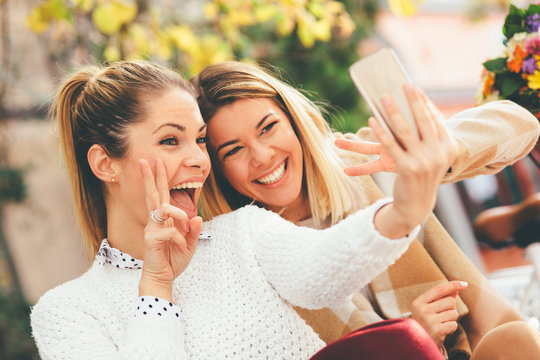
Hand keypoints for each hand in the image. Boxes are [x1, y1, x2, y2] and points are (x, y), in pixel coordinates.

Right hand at [138, 158, 201, 301]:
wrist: (163, 278)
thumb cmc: (173, 260)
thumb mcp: (189, 245)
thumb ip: (194, 231)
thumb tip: (197, 216)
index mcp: (165, 220)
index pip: (161, 195)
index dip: (159, 179)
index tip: (155, 163)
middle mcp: (156, 221)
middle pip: (152, 194)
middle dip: (150, 177)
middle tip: (145, 160)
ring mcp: (152, 229)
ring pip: (165, 207)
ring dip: (180, 214)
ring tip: (186, 228)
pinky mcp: (151, 238)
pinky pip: (170, 231)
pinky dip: (180, 239)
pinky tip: (180, 248)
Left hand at [334, 86, 446, 176]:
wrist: (418, 204)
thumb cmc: (424, 174)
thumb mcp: (434, 154)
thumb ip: (431, 134)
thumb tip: (425, 106)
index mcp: (447, 147)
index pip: (435, 119)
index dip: (423, 102)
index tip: (412, 87)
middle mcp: (438, 154)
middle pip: (422, 121)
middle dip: (412, 102)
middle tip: (401, 85)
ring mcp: (423, 162)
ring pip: (405, 131)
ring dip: (393, 112)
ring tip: (384, 98)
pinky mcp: (406, 169)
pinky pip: (391, 146)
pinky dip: (381, 132)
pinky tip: (372, 121)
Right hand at [411, 281, 467, 347]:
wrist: (417, 343)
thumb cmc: (425, 323)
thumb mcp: (428, 309)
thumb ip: (441, 298)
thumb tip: (456, 288)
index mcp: (419, 302)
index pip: (439, 289)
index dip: (453, 285)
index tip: (465, 284)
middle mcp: (422, 310)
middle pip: (450, 301)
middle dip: (451, 308)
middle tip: (441, 316)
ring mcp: (429, 320)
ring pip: (454, 313)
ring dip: (451, 319)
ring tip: (441, 324)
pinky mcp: (437, 330)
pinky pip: (454, 324)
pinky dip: (451, 328)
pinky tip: (443, 331)